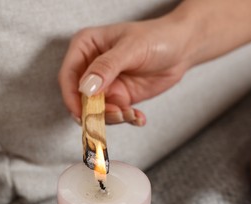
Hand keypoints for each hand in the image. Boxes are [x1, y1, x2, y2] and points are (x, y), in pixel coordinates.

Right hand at [58, 17, 193, 125]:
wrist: (182, 48)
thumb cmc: (157, 37)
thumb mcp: (131, 49)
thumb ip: (106, 67)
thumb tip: (85, 88)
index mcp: (86, 47)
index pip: (68, 75)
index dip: (71, 97)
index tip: (81, 113)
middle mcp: (91, 67)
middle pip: (80, 98)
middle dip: (96, 111)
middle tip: (116, 114)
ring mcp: (105, 84)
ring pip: (97, 110)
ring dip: (113, 117)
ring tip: (131, 114)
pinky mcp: (119, 97)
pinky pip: (115, 115)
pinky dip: (126, 119)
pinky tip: (138, 117)